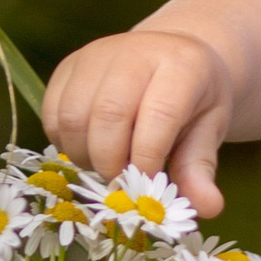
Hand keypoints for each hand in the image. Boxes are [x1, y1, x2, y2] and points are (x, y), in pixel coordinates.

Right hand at [42, 29, 235, 217]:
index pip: (159, 114)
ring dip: (84, 155)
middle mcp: (135, 52)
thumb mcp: (209, 129)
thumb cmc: (192, 98)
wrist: (170, 56)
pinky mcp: (68, 65)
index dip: (148, 158)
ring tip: (106, 164)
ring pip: (73, 116)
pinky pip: (52, 113)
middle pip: (108, 114)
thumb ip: (201, 168)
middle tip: (123, 181)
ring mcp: (95, 55)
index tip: (147, 183)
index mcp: (181, 65)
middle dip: (111, 161)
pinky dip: (64, 143)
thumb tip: (207, 207)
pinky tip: (88, 148)